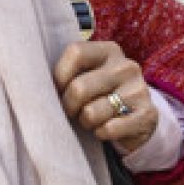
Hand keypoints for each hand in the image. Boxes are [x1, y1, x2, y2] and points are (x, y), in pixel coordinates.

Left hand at [53, 40, 157, 154]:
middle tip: (72, 112)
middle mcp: (126, 66)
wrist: (138, 118)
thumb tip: (37, 84)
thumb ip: (68, 72)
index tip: (58, 89)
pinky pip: (108, 129)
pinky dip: (101, 134)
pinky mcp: (147, 115)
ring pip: (91, 113)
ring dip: (85, 122)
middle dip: (69, 106)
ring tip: (91, 119)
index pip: (75, 52)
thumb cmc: (100, 94)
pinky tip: (105, 129)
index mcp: (109, 51)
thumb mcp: (88, 75)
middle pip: (79, 88)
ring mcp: (139, 91)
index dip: (60, 75)